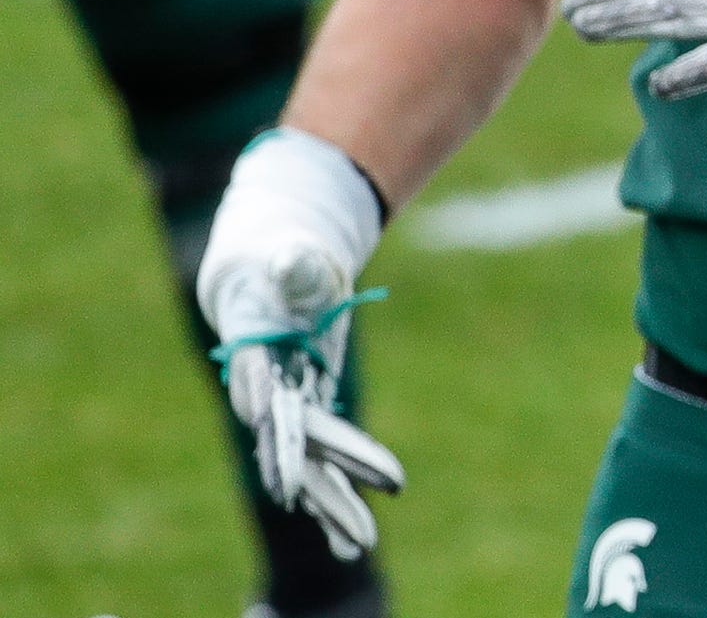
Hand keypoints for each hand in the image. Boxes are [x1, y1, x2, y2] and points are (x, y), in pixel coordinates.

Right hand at [197, 131, 401, 560]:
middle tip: (338, 516)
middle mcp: (269, 389)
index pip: (259, 384)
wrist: (271, 272)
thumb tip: (300, 260)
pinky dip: (341, 490)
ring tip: (361, 545)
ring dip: (334, 501)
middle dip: (315, 479)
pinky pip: (327, 457)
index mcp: (255, 349)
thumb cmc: (281, 257)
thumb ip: (294, 263)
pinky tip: (356, 536)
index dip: (266, 409)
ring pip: (312, 460)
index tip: (272, 441)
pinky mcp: (311, 408)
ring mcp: (291, 404)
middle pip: (292, 438)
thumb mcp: (288, 252)